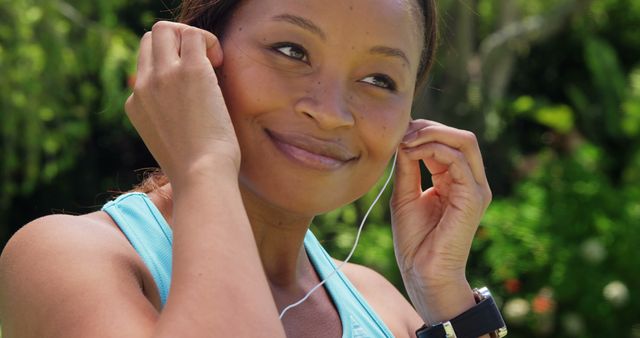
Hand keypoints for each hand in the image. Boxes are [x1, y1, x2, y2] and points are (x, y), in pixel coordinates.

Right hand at [125, 21, 239, 187]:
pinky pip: (194, 35)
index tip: (194, 90)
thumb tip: (191, 107)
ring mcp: (163, 76)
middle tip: (203, 67)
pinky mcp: (189, 71)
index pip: (146, 68)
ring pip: (165, 30)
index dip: (172, 69)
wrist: (201, 176)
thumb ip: (171, 120)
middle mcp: (144, 86)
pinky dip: (209, 41)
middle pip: (151, 41)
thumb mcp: (172, 144)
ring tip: (212, 62)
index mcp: (136, 105)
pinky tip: (220, 62)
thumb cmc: (198, 169)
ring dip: (191, 38)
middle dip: (177, 44)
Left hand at [390, 119, 491, 318]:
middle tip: (402, 132)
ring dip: (431, 134)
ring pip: (464, 141)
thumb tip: (404, 138)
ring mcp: (475, 188)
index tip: (397, 132)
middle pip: (461, 136)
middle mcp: (470, 181)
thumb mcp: (405, 194)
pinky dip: (432, 149)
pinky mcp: (473, 197)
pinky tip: (410, 153)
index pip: (448, 142)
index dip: (423, 131)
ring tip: (405, 141)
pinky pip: (457, 160)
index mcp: (456, 180)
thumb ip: (408, 166)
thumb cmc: (415, 240)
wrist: (423, 272)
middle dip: (429, 128)